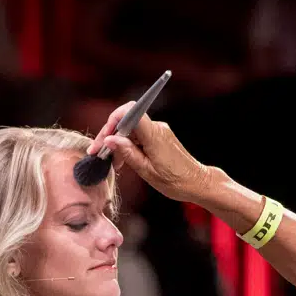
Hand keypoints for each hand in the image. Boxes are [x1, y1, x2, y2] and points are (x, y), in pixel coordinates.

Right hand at [89, 106, 218, 205]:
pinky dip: (127, 145)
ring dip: (117, 142)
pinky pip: (138, 135)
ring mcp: (158, 131)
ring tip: (111, 162)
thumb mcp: (146, 171)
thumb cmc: (175, 181)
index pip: (131, 112)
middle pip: (127, 120)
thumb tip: (110, 140)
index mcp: (154, 135)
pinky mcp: (159, 137)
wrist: (196, 183)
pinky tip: (122, 160)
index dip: (113, 120)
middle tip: (98, 152)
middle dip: (110, 134)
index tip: (104, 138)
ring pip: (130, 129)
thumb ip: (127, 153)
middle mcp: (157, 128)